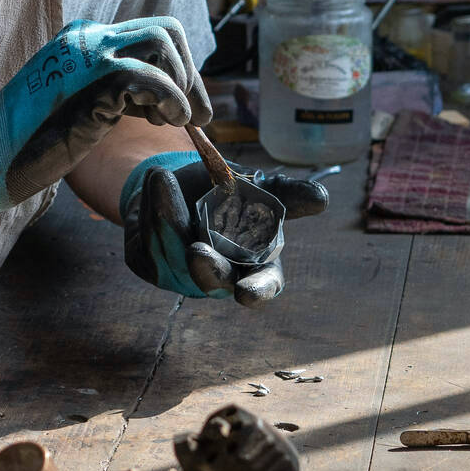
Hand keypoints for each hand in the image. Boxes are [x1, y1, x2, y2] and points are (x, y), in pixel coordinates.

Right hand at [0, 18, 211, 221]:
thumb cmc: (29, 140)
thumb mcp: (77, 102)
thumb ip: (109, 89)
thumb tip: (158, 98)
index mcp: (82, 40)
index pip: (149, 35)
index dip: (177, 69)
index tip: (185, 107)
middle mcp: (87, 38)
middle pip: (164, 30)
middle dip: (189, 73)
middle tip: (195, 115)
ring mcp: (88, 56)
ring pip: (162, 43)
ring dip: (182, 83)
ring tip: (177, 121)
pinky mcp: (91, 83)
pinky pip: (149, 77)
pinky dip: (170, 99)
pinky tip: (168, 122)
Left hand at [120, 151, 328, 305]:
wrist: (176, 183)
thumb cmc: (227, 193)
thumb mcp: (259, 187)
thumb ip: (286, 194)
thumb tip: (321, 197)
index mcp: (256, 264)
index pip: (263, 286)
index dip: (258, 291)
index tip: (248, 292)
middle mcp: (221, 276)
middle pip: (214, 281)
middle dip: (209, 270)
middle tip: (204, 257)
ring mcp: (183, 275)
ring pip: (174, 256)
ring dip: (169, 218)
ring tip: (163, 177)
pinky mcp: (151, 264)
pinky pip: (148, 244)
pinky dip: (151, 209)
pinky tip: (156, 185)